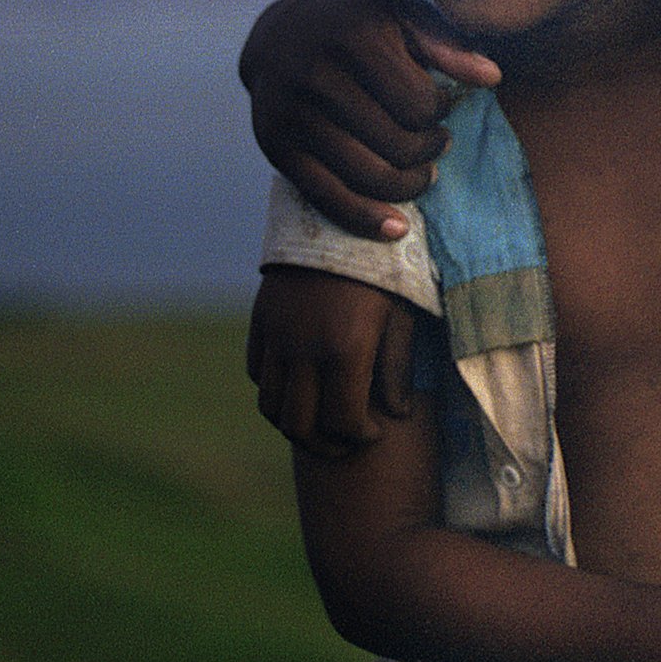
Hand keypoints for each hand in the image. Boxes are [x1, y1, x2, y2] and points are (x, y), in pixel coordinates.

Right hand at [239, 0, 501, 239]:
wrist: (277, 36)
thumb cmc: (355, 29)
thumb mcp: (401, 19)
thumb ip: (447, 44)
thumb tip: (492, 77)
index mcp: (354, 40)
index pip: (417, 104)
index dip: (439, 113)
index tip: (438, 107)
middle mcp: (317, 77)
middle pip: (396, 145)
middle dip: (428, 151)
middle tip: (438, 144)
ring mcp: (292, 115)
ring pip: (367, 177)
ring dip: (408, 186)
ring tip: (422, 175)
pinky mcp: (276, 147)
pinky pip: (326, 198)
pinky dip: (365, 220)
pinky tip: (397, 228)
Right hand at [249, 267, 420, 452]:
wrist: (340, 216)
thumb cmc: (385, 268)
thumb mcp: (402, 314)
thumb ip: (397, 369)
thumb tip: (397, 414)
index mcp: (345, 349)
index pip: (342, 422)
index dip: (358, 438)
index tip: (373, 434)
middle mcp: (303, 348)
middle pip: (300, 425)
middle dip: (325, 445)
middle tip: (345, 443)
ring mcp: (276, 335)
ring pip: (271, 405)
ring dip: (295, 423)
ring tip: (322, 423)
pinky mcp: (261, 321)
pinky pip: (258, 373)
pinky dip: (274, 391)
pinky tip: (300, 387)